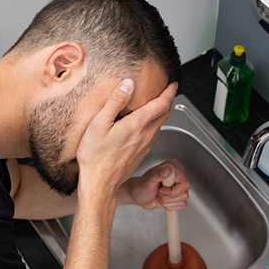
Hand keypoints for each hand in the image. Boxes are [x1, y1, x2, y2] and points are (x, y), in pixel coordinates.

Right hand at [76, 79, 177, 201]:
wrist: (100, 184)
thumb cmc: (95, 156)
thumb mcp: (99, 123)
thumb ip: (115, 101)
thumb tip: (128, 84)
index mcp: (137, 125)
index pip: (161, 104)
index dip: (169, 92)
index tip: (173, 84)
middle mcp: (145, 135)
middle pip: (164, 114)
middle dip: (168, 101)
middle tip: (167, 91)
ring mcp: (144, 146)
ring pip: (159, 126)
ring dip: (161, 113)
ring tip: (156, 105)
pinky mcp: (141, 155)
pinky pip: (152, 135)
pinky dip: (153, 125)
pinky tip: (143, 124)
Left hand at [126, 159, 190, 210]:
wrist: (138, 195)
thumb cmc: (141, 187)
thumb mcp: (147, 182)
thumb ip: (157, 175)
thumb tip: (167, 170)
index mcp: (173, 167)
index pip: (184, 183)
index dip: (172, 191)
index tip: (161, 190)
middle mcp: (179, 175)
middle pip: (184, 193)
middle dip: (168, 197)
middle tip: (158, 193)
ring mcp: (179, 185)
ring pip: (183, 200)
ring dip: (168, 202)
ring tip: (159, 195)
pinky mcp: (179, 195)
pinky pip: (182, 205)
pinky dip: (170, 206)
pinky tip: (163, 200)